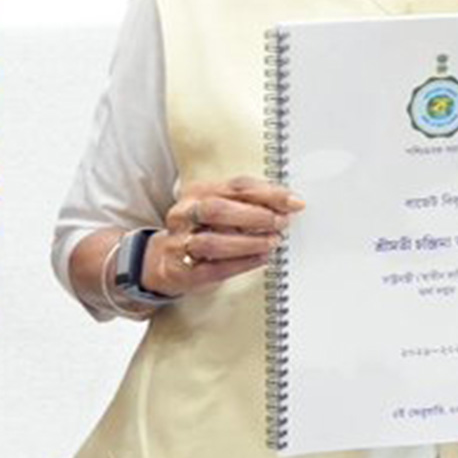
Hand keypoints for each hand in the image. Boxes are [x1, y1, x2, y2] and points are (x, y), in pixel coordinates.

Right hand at [142, 176, 303, 297]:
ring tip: (272, 243)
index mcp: (197, 192)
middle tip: (281, 223)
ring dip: (248, 242)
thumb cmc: (201, 230)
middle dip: (255, 216)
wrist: (165, 260)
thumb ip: (248, 203)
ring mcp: (180, 243)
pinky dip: (241, 264)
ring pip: (212, 241)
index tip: (293, 202)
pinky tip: (261, 259)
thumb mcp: (220, 209)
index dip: (267, 193)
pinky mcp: (183, 271)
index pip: (235, 186)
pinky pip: (213, 268)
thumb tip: (287, 205)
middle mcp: (185, 214)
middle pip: (218, 210)